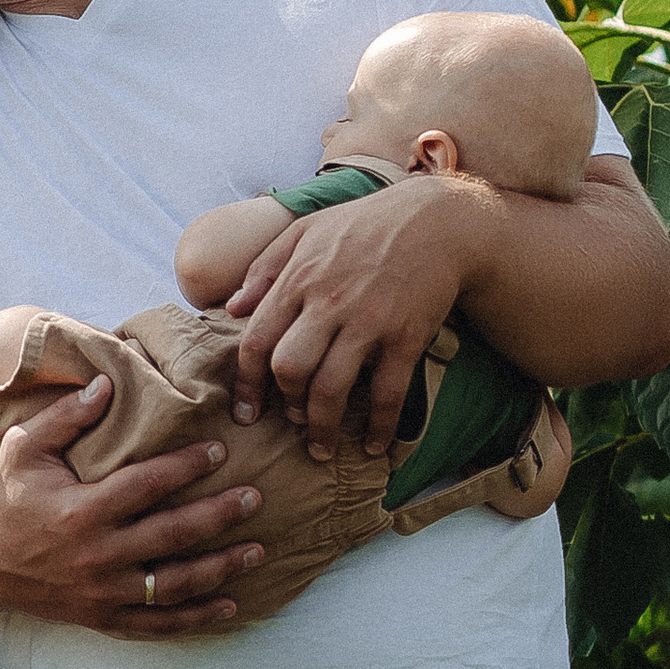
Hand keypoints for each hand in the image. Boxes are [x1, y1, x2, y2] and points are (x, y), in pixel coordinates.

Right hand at [0, 377, 263, 637]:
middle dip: (219, 516)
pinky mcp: (101, 617)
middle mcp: (95, 555)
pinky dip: (196, 618)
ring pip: (174, 584)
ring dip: (221, 568)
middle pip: (172, 536)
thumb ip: (66, 416)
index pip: (147, 485)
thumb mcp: (22, 447)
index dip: (186, 466)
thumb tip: (107, 382)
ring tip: (259, 549)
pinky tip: (231, 605)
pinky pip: (157, 624)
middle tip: (256, 497)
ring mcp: (100, 592)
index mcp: (79, 510)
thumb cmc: (1, 495)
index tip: (220, 451)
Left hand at [223, 171, 474, 459]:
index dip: (247, 385)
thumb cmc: (364, 225)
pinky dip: (380, 427)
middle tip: (292, 421)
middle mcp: (329, 303)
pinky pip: (389, 394)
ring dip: (322, 426)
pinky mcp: (407, 337)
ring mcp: (370, 322)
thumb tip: (232, 309)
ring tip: (321, 447)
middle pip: (290, 370)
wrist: (437, 221)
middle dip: (286, 404)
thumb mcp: (305, 231)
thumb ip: (264, 268)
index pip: (257, 342)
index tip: (246, 412)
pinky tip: (373, 446)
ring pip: (332, 388)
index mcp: (298, 279)